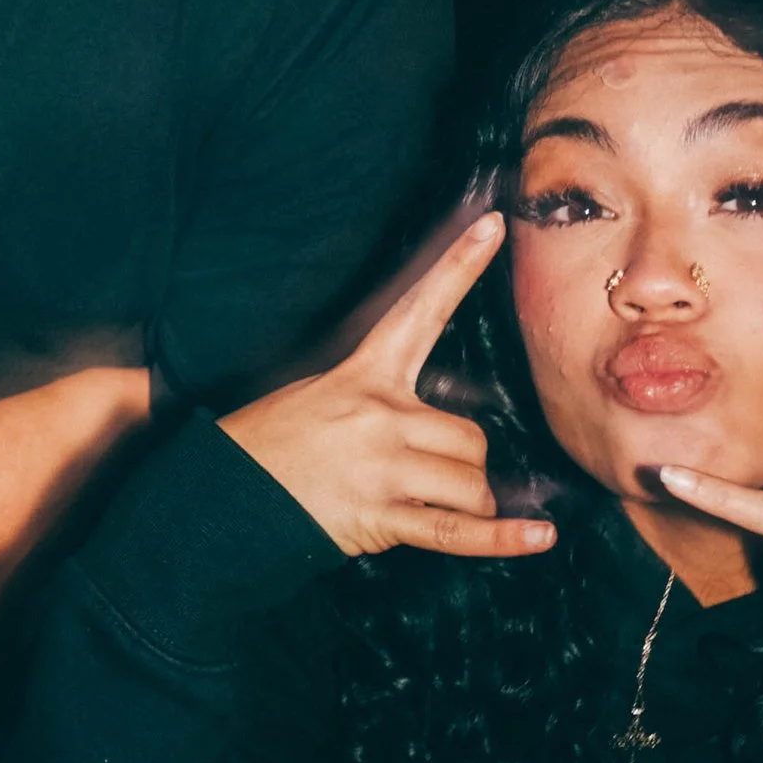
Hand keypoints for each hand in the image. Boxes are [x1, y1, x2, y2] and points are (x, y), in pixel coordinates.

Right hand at [220, 212, 553, 561]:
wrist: (222, 497)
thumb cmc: (271, 446)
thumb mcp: (317, 396)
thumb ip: (376, 397)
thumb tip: (433, 422)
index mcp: (363, 374)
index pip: (420, 309)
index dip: (458, 265)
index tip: (494, 224)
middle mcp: (379, 413)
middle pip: (471, 436)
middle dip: (463, 467)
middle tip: (426, 481)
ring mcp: (382, 466)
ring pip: (472, 484)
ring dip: (466, 504)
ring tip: (421, 508)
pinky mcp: (382, 517)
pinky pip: (458, 531)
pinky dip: (503, 538)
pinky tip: (540, 538)